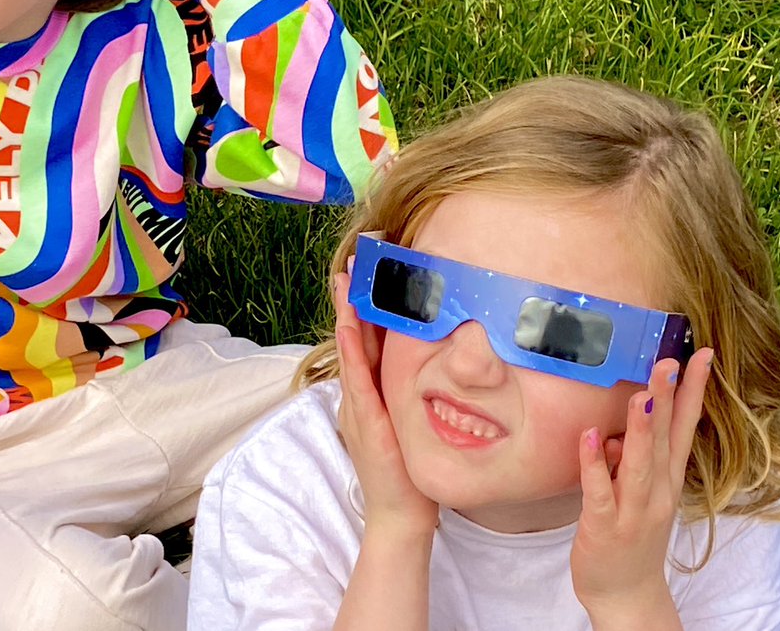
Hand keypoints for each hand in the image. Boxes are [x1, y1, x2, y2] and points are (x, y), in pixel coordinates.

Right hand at [334, 271, 439, 538]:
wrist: (401, 514)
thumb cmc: (408, 471)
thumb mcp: (409, 422)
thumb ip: (413, 395)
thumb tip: (435, 366)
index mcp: (369, 393)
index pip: (364, 342)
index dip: (361, 309)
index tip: (364, 277)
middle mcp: (358, 394)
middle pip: (351, 339)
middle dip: (348, 302)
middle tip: (349, 266)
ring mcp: (357, 407)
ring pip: (349, 352)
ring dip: (345, 316)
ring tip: (344, 284)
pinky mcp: (365, 421)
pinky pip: (356, 380)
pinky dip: (351, 352)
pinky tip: (349, 328)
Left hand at [569, 348, 714, 628]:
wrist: (627, 595)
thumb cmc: (633, 534)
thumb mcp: (644, 490)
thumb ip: (638, 455)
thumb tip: (625, 423)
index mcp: (668, 478)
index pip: (685, 426)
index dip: (693, 391)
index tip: (700, 355)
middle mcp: (658, 491)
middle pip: (665, 438)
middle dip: (669, 398)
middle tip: (670, 360)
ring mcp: (633, 510)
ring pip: (638, 463)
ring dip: (640, 429)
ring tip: (641, 396)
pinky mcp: (604, 526)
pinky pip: (599, 491)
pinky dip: (594, 464)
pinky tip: (590, 437)